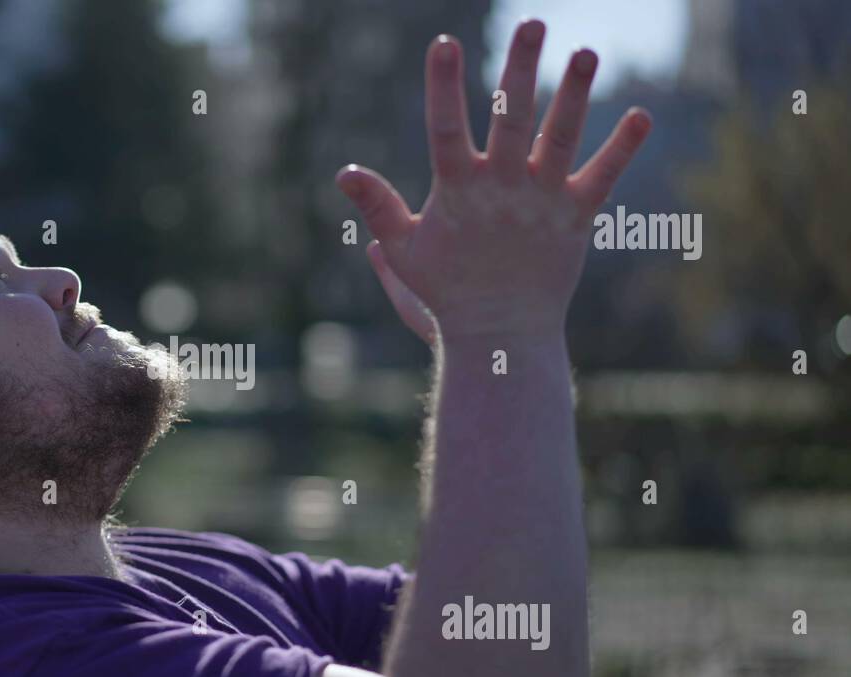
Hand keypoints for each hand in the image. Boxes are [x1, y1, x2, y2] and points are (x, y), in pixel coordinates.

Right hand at [338, 20, 651, 340]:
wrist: (500, 334)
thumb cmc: (445, 291)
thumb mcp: (404, 250)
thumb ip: (378, 207)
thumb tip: (344, 172)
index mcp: (458, 192)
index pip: (446, 129)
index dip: (443, 85)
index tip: (443, 41)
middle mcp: (502, 189)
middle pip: (512, 118)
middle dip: (521, 69)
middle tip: (532, 22)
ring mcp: (542, 201)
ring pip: (561, 137)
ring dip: (575, 94)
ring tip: (586, 52)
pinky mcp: (576, 218)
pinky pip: (603, 176)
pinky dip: (623, 147)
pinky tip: (642, 114)